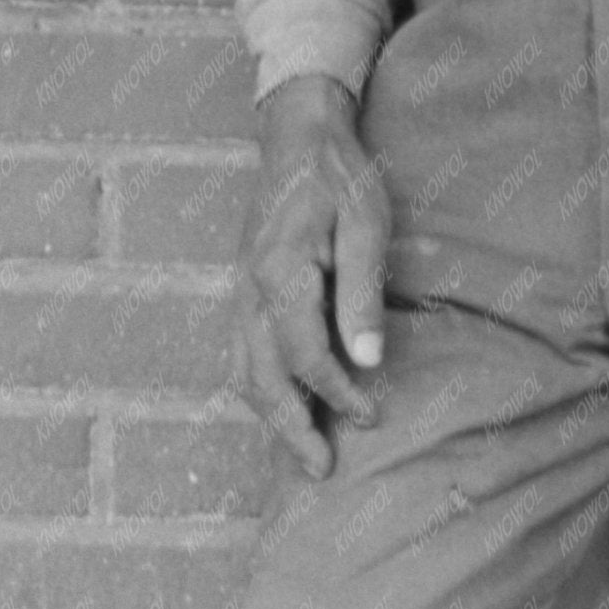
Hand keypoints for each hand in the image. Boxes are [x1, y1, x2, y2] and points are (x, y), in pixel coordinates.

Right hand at [232, 74, 390, 479]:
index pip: (303, 355)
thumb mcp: (366, 227)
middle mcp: (248, 291)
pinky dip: (259, 388)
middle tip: (321, 470)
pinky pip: (242, 353)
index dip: (336, 393)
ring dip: (270, 415)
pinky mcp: (243, 291)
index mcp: (280, 274)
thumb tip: (369, 361)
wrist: (297, 138)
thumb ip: (363, 295)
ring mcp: (239, 292)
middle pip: (259, 377)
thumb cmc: (339, 179)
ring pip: (242, 370)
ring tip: (302, 450)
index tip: (369, 416)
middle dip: (289, 428)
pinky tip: (284, 406)